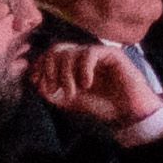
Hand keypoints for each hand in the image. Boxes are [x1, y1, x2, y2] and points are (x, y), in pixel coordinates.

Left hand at [29, 38, 162, 134]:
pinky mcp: (112, 54)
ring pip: (71, 52)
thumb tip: (35, 79)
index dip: (40, 66)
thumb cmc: (101, 106)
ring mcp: (98, 53)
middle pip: (57, 49)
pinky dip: (83, 70)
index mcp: (74, 64)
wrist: (127, 113)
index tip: (38, 84)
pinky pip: (89, 53)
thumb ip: (52, 91)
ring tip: (73, 92)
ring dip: (66, 75)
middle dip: (50, 69)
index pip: (51, 54)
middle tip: (54, 90)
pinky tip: (87, 84)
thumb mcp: (69, 101)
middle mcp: (84, 55)